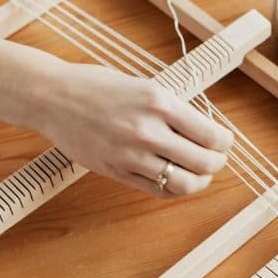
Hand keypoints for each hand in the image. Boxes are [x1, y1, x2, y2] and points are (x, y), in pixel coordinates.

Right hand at [28, 63, 233, 196]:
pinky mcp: (118, 172)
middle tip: (216, 159)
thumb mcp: (142, 86)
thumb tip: (205, 131)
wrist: (52, 97)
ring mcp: (131, 155)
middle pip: (203, 162)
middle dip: (217, 163)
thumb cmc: (97, 86)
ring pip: (184, 183)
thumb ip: (172, 109)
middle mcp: (147, 131)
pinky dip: (175, 189)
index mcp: (158, 102)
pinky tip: (177, 180)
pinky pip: (158, 191)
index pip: (210, 134)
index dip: (225, 142)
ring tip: (200, 174)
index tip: (225, 142)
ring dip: (200, 181)